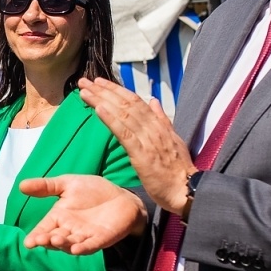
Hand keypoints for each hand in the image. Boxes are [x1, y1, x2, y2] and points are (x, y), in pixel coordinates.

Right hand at [20, 175, 148, 253]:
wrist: (121, 196)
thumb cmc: (93, 191)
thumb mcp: (68, 184)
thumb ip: (46, 186)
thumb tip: (21, 186)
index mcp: (59, 217)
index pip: (44, 228)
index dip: (36, 236)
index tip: (28, 242)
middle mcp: (69, 230)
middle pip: (54, 238)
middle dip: (46, 240)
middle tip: (39, 240)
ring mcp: (85, 236)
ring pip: (70, 244)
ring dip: (62, 244)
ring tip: (55, 239)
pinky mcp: (101, 239)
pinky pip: (90, 246)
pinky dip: (83, 248)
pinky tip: (76, 249)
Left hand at [78, 78, 195, 215]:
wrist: (186, 189)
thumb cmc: (178, 169)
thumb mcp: (173, 139)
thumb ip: (163, 119)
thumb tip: (154, 101)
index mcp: (158, 124)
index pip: (135, 101)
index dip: (116, 90)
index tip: (100, 82)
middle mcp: (152, 127)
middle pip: (125, 103)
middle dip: (103, 91)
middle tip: (84, 81)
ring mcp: (147, 139)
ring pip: (122, 114)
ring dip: (101, 100)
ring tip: (85, 91)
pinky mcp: (141, 154)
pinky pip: (124, 133)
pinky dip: (110, 119)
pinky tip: (98, 109)